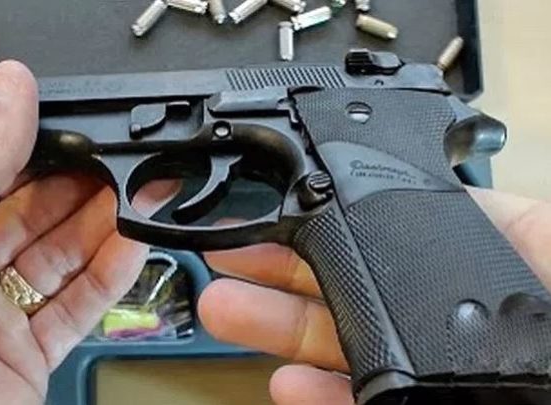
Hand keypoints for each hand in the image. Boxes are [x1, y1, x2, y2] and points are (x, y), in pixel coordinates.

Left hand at [0, 61, 174, 404]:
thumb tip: (10, 89)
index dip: (38, 150)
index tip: (79, 128)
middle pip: (34, 216)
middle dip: (80, 184)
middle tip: (122, 158)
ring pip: (62, 260)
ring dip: (104, 224)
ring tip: (142, 190)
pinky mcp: (25, 359)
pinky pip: (78, 308)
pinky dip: (111, 276)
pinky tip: (134, 242)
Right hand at [200, 188, 550, 403]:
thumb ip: (520, 227)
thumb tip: (454, 184)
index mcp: (494, 280)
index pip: (406, 235)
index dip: (341, 216)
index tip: (289, 204)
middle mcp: (456, 327)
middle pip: (359, 286)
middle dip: (287, 265)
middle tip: (233, 251)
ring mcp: (437, 380)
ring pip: (347, 347)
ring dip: (282, 326)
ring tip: (229, 306)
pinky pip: (361, 402)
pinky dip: (316, 396)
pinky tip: (284, 382)